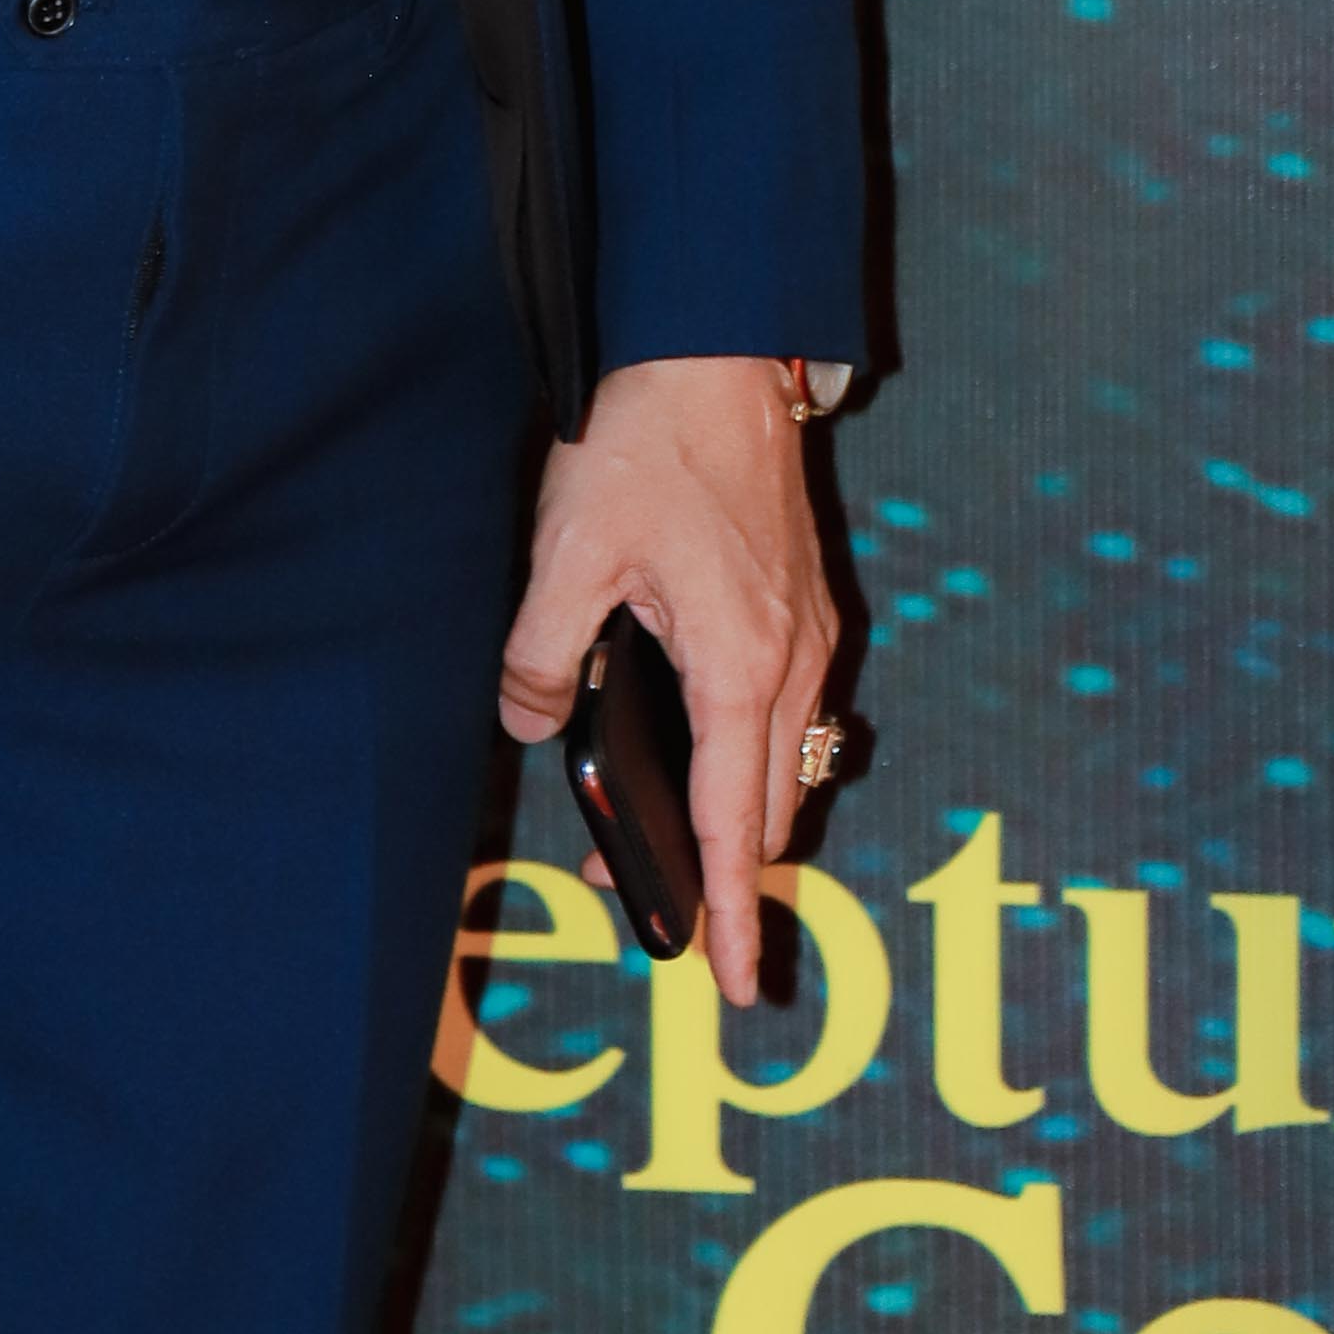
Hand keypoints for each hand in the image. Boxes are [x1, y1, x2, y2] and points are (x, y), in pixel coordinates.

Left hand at [497, 355, 833, 1010]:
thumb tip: (527, 725)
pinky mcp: (800, 600)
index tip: (734, 987)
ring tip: (661, 840)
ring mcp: (807, 629)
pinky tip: (694, 743)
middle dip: (725, 873)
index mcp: (741, 664)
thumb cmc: (649, 440)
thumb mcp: (567, 552)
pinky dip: (747, 752)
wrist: (718, 346)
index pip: (734, 822)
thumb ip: (541, 656)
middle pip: (768, 804)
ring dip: (734, 810)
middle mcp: (793, 659)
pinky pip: (784, 709)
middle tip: (657, 912)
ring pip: (781, 759)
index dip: (729, 910)